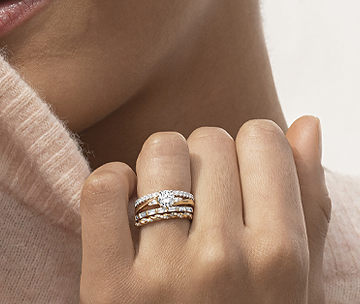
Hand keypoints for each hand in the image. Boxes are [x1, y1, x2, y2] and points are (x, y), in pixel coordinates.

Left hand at [79, 116, 330, 302]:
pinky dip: (111, 184)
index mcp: (282, 257)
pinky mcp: (107, 285)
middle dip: (202, 161)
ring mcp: (164, 273)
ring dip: (157, 168)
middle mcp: (226, 260)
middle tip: (197, 201)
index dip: (245, 151)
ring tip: (161, 205)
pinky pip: (103, 188)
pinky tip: (122, 208)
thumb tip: (304, 124)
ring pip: (159, 151)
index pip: (260, 138)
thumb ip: (306, 204)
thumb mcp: (296, 285)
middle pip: (208, 140)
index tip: (234, 179)